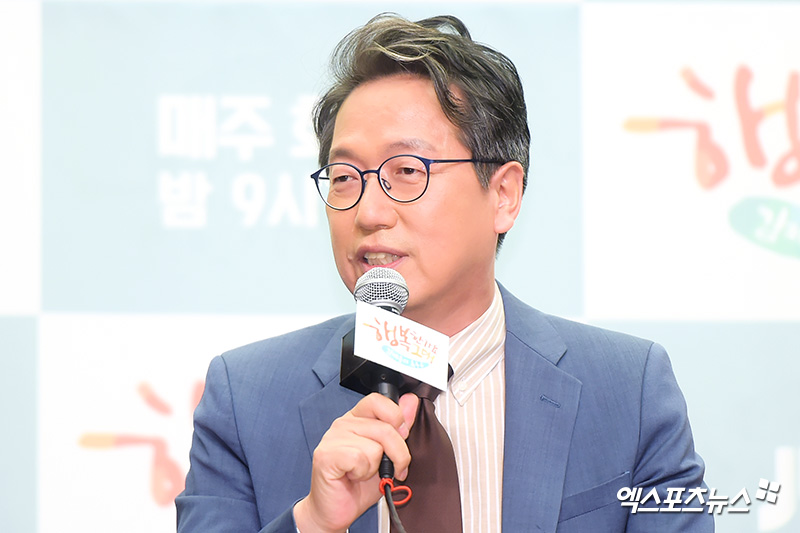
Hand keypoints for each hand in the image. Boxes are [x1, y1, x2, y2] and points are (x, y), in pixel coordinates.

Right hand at [294, 392, 418, 532]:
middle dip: (398, 454)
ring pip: (374, 446)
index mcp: (357, 419)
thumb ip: (399, 428)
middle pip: (385, 428)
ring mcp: (332, 438)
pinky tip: (353, 476)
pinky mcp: (326, 455)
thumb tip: (410, 401)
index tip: (402, 436)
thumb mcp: (388, 455)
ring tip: (363, 473)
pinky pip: (359, 458)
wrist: (337, 511)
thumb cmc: (358, 485)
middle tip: (392, 468)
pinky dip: (362, 472)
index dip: (397, 418)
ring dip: (375, 467)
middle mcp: (344, 424)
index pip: (378, 401)